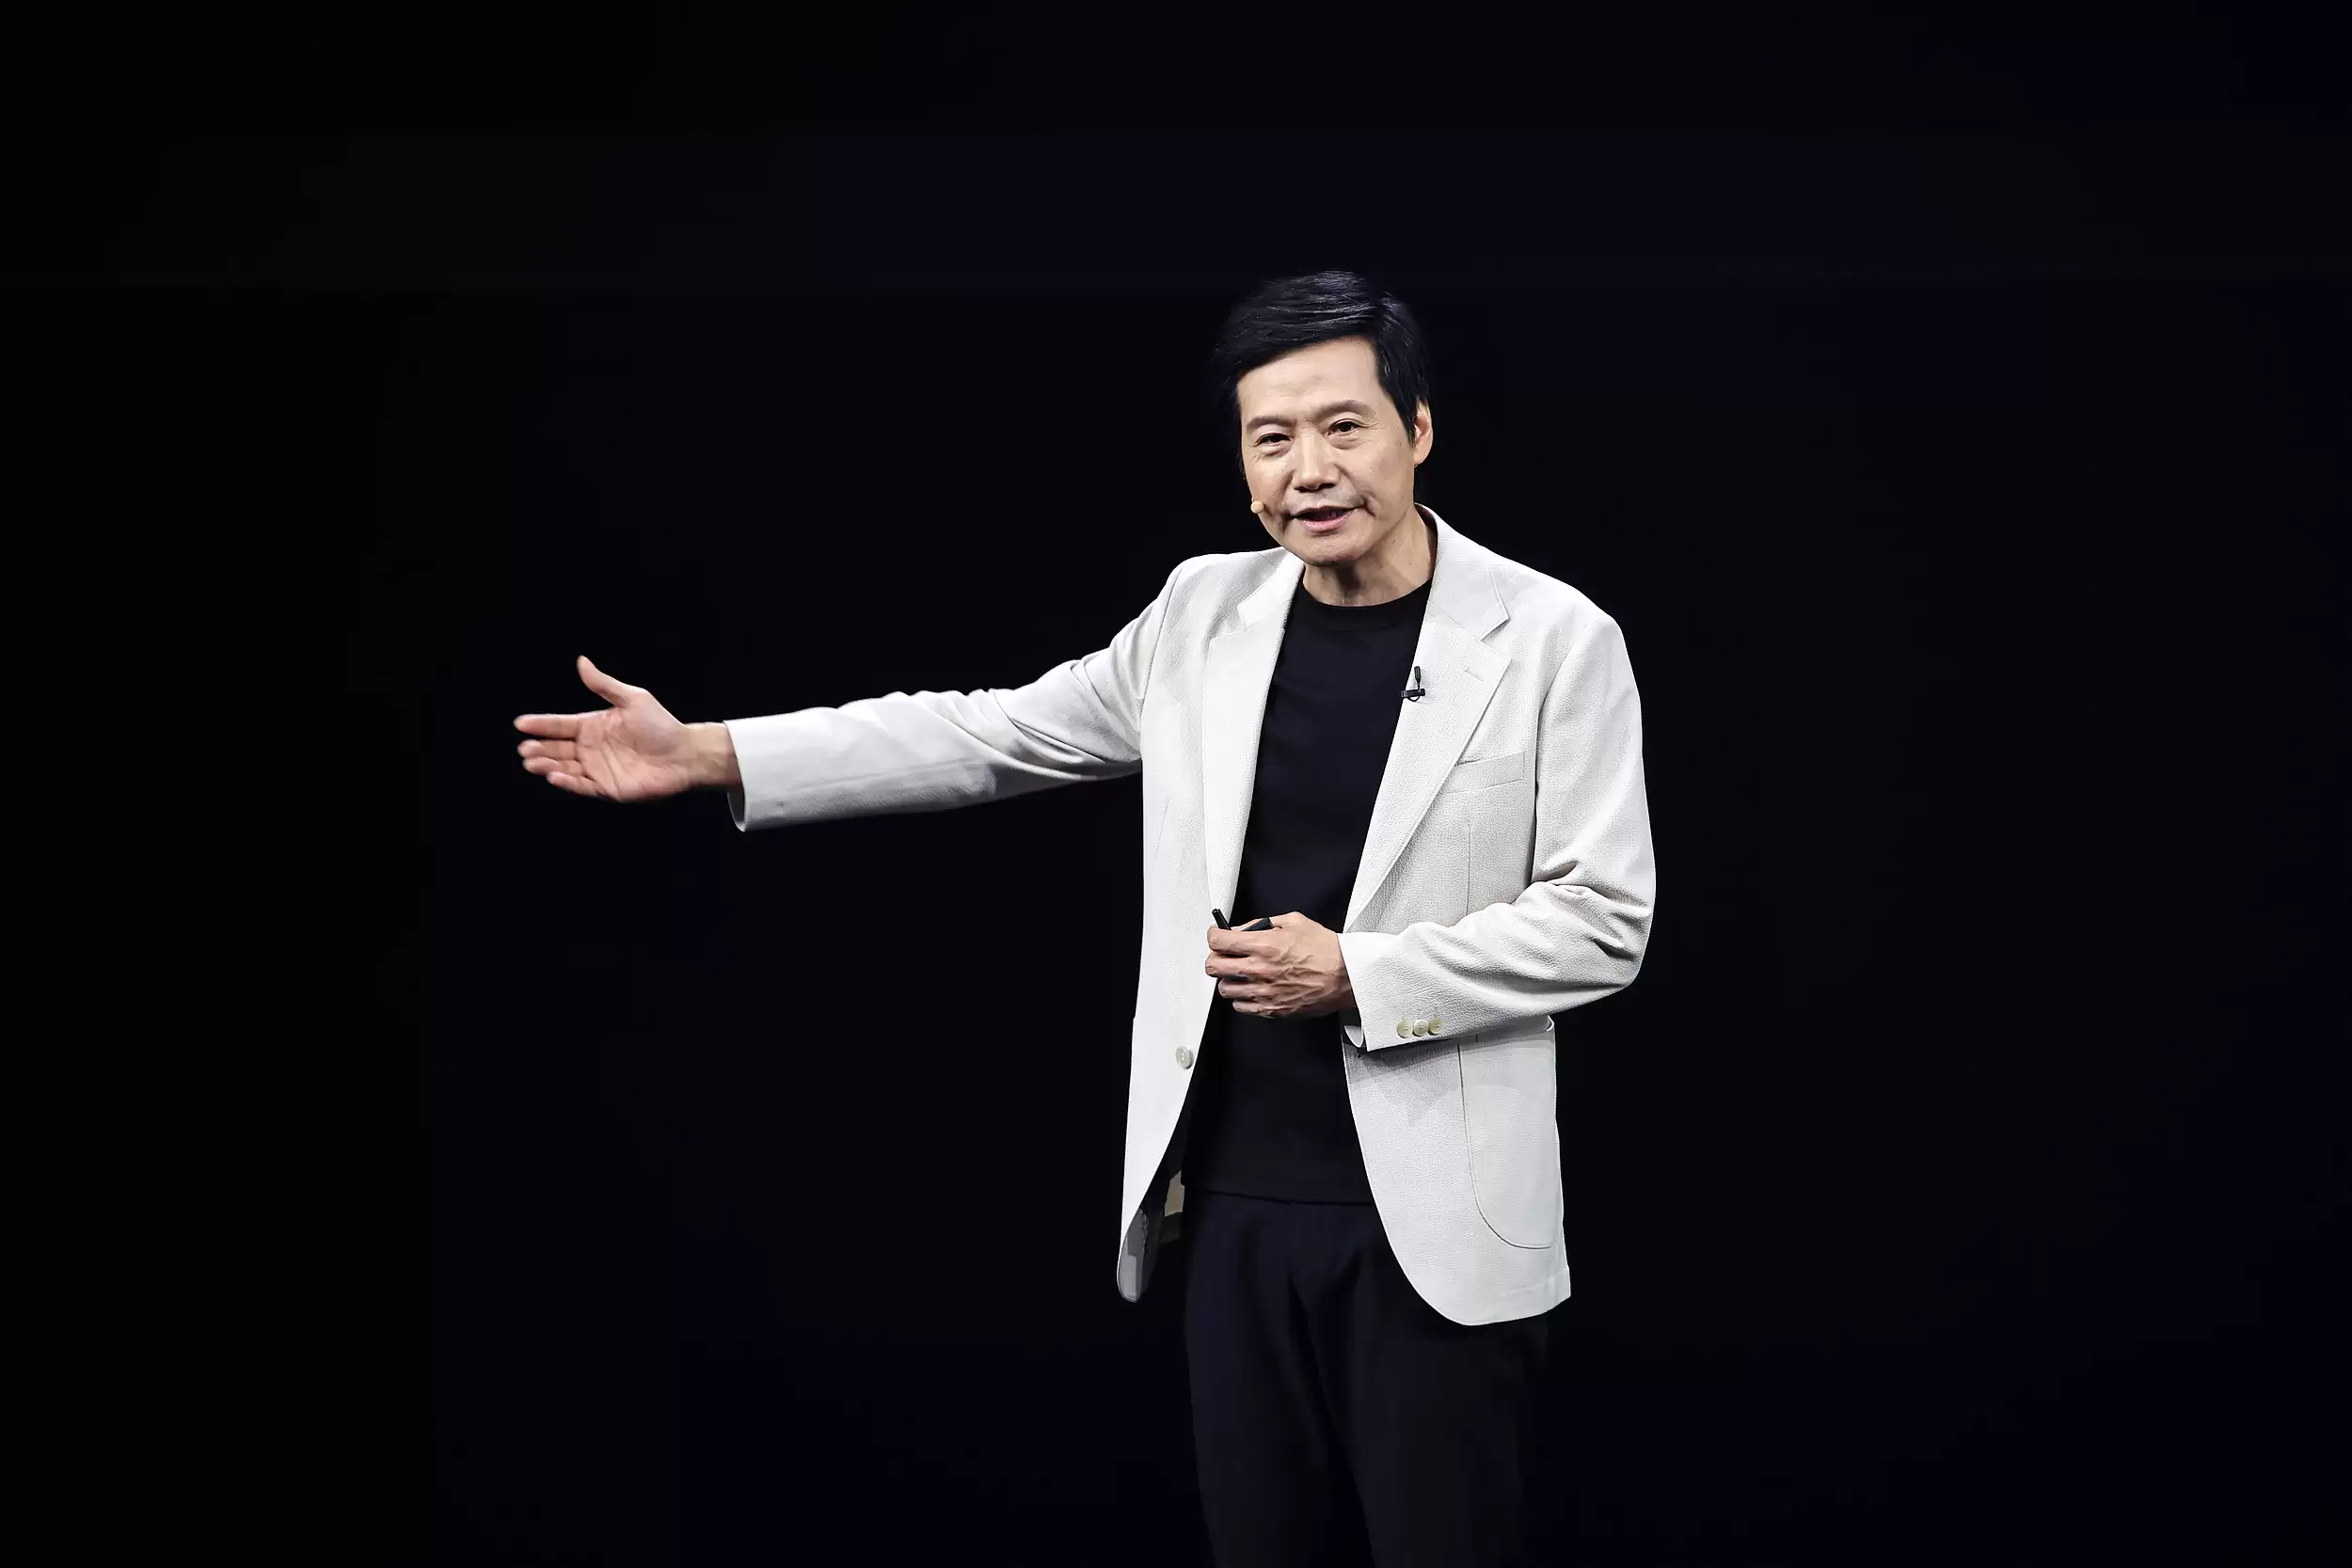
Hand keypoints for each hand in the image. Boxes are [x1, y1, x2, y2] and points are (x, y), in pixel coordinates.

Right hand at [512, 655, 732, 800]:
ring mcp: (598, 769)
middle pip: (557, 749)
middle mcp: (591, 749)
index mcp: (593, 726)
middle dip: (538, 749)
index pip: (560, 725)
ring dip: (547, 766)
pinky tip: (554, 776)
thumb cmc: (661, 725)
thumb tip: (581, 661)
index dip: (541, 724)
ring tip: (532, 762)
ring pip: (565, 768)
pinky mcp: (607, 788)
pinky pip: (582, 786)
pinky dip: (567, 783)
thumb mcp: (632, 699)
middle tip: (524, 748)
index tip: (520, 723)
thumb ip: (604, 685)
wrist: (685, 753)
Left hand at [1205, 913, 1353, 1019]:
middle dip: (1216, 957)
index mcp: (1263, 945)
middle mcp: (1258, 970)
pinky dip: (1242, 997)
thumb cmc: (1326, 950)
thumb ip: (1263, 923)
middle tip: (1225, 955)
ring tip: (1241, 973)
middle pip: (1213, 967)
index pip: (1218, 941)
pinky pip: (1240, 1006)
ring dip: (1229, 979)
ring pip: (1224, 988)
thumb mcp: (1295, 921)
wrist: (1346, 977)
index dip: (1214, 935)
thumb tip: (1243, 929)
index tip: (1217, 935)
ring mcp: (1263, 992)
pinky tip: (1253, 988)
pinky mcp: (1270, 1010)